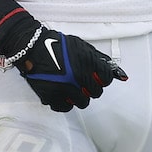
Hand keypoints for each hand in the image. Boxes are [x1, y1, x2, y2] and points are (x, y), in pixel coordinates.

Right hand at [0, 0, 126, 112]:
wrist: (30, 47)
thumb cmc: (56, 44)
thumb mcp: (81, 45)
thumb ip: (99, 59)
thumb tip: (120, 74)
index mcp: (87, 62)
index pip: (106, 78)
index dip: (102, 77)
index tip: (96, 76)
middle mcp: (78, 77)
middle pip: (96, 93)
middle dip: (91, 87)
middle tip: (81, 81)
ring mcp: (64, 89)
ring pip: (83, 102)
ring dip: (79, 95)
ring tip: (70, 86)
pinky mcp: (51, 97)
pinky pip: (65, 107)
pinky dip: (65, 102)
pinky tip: (61, 93)